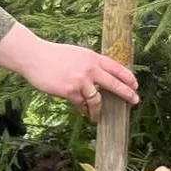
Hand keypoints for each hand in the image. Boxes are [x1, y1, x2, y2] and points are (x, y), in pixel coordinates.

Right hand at [0, 25, 138, 121]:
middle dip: (126, 94)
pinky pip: (81, 104)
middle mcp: (89, 68)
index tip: (136, 85)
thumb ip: (89, 63)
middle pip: (113, 83)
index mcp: (92, 57)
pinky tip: (83, 112)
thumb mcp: (76, 54)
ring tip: (98, 117)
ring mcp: (80, 80)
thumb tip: (100, 77)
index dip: (128, 77)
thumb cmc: (53, 55)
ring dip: (98, 110)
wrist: (34, 56)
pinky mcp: (69, 90)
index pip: (116, 67)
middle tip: (135, 101)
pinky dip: (83, 109)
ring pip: (96, 99)